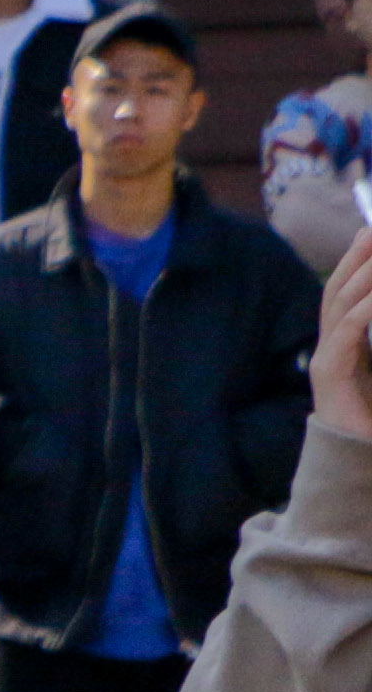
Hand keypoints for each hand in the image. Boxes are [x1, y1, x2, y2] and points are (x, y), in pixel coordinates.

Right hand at [316, 228, 371, 442]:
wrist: (358, 458)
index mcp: (343, 344)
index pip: (344, 293)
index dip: (356, 261)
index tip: (371, 233)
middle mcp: (329, 347)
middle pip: (336, 292)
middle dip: (356, 259)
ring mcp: (325, 361)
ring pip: (338, 307)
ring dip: (360, 276)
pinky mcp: (328, 377)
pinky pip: (345, 335)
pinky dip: (362, 310)